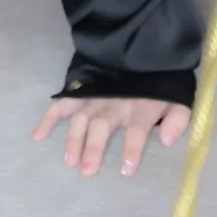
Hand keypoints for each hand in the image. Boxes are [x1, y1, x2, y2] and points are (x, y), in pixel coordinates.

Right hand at [32, 95, 191, 177]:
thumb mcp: (178, 98)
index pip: (137, 129)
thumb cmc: (161, 81)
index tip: (126, 170)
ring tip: (70, 161)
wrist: (145, 46)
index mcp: (140, 106)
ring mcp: (95, 96)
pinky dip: (48, 118)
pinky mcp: (81, 90)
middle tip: (87, 170)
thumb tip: (166, 140)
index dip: (132, 148)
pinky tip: (38, 136)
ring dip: (73, 139)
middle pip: (102, 125)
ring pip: (81, 118)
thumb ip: (178, 119)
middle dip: (94, 147)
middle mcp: (115, 102)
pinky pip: (61, 103)